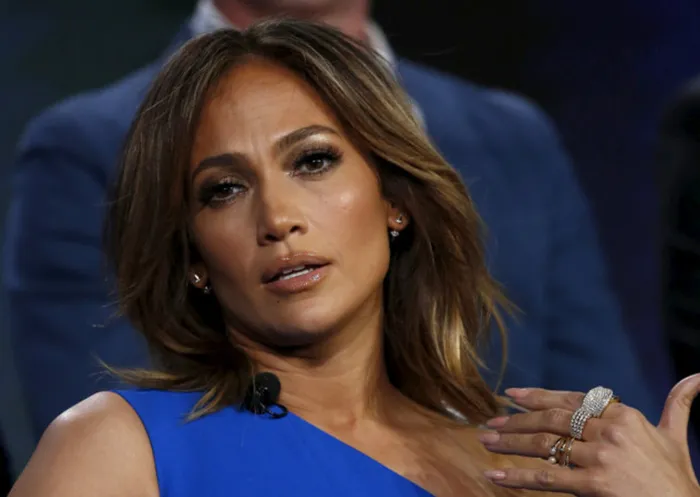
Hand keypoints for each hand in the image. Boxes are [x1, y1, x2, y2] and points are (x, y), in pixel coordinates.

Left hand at [479, 374, 699, 495]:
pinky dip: (517, 478)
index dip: (538, 396)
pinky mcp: (594, 485)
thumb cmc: (678, 478)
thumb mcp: (675, 437)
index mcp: (623, 415)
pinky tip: (495, 476)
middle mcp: (609, 431)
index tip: (511, 395)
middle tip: (491, 422)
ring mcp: (600, 458)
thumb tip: (697, 376)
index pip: (570, 399)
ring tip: (484, 441)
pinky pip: (547, 478)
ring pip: (544, 445)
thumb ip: (678, 404)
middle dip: (516, 420)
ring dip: (510, 443)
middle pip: (551, 419)